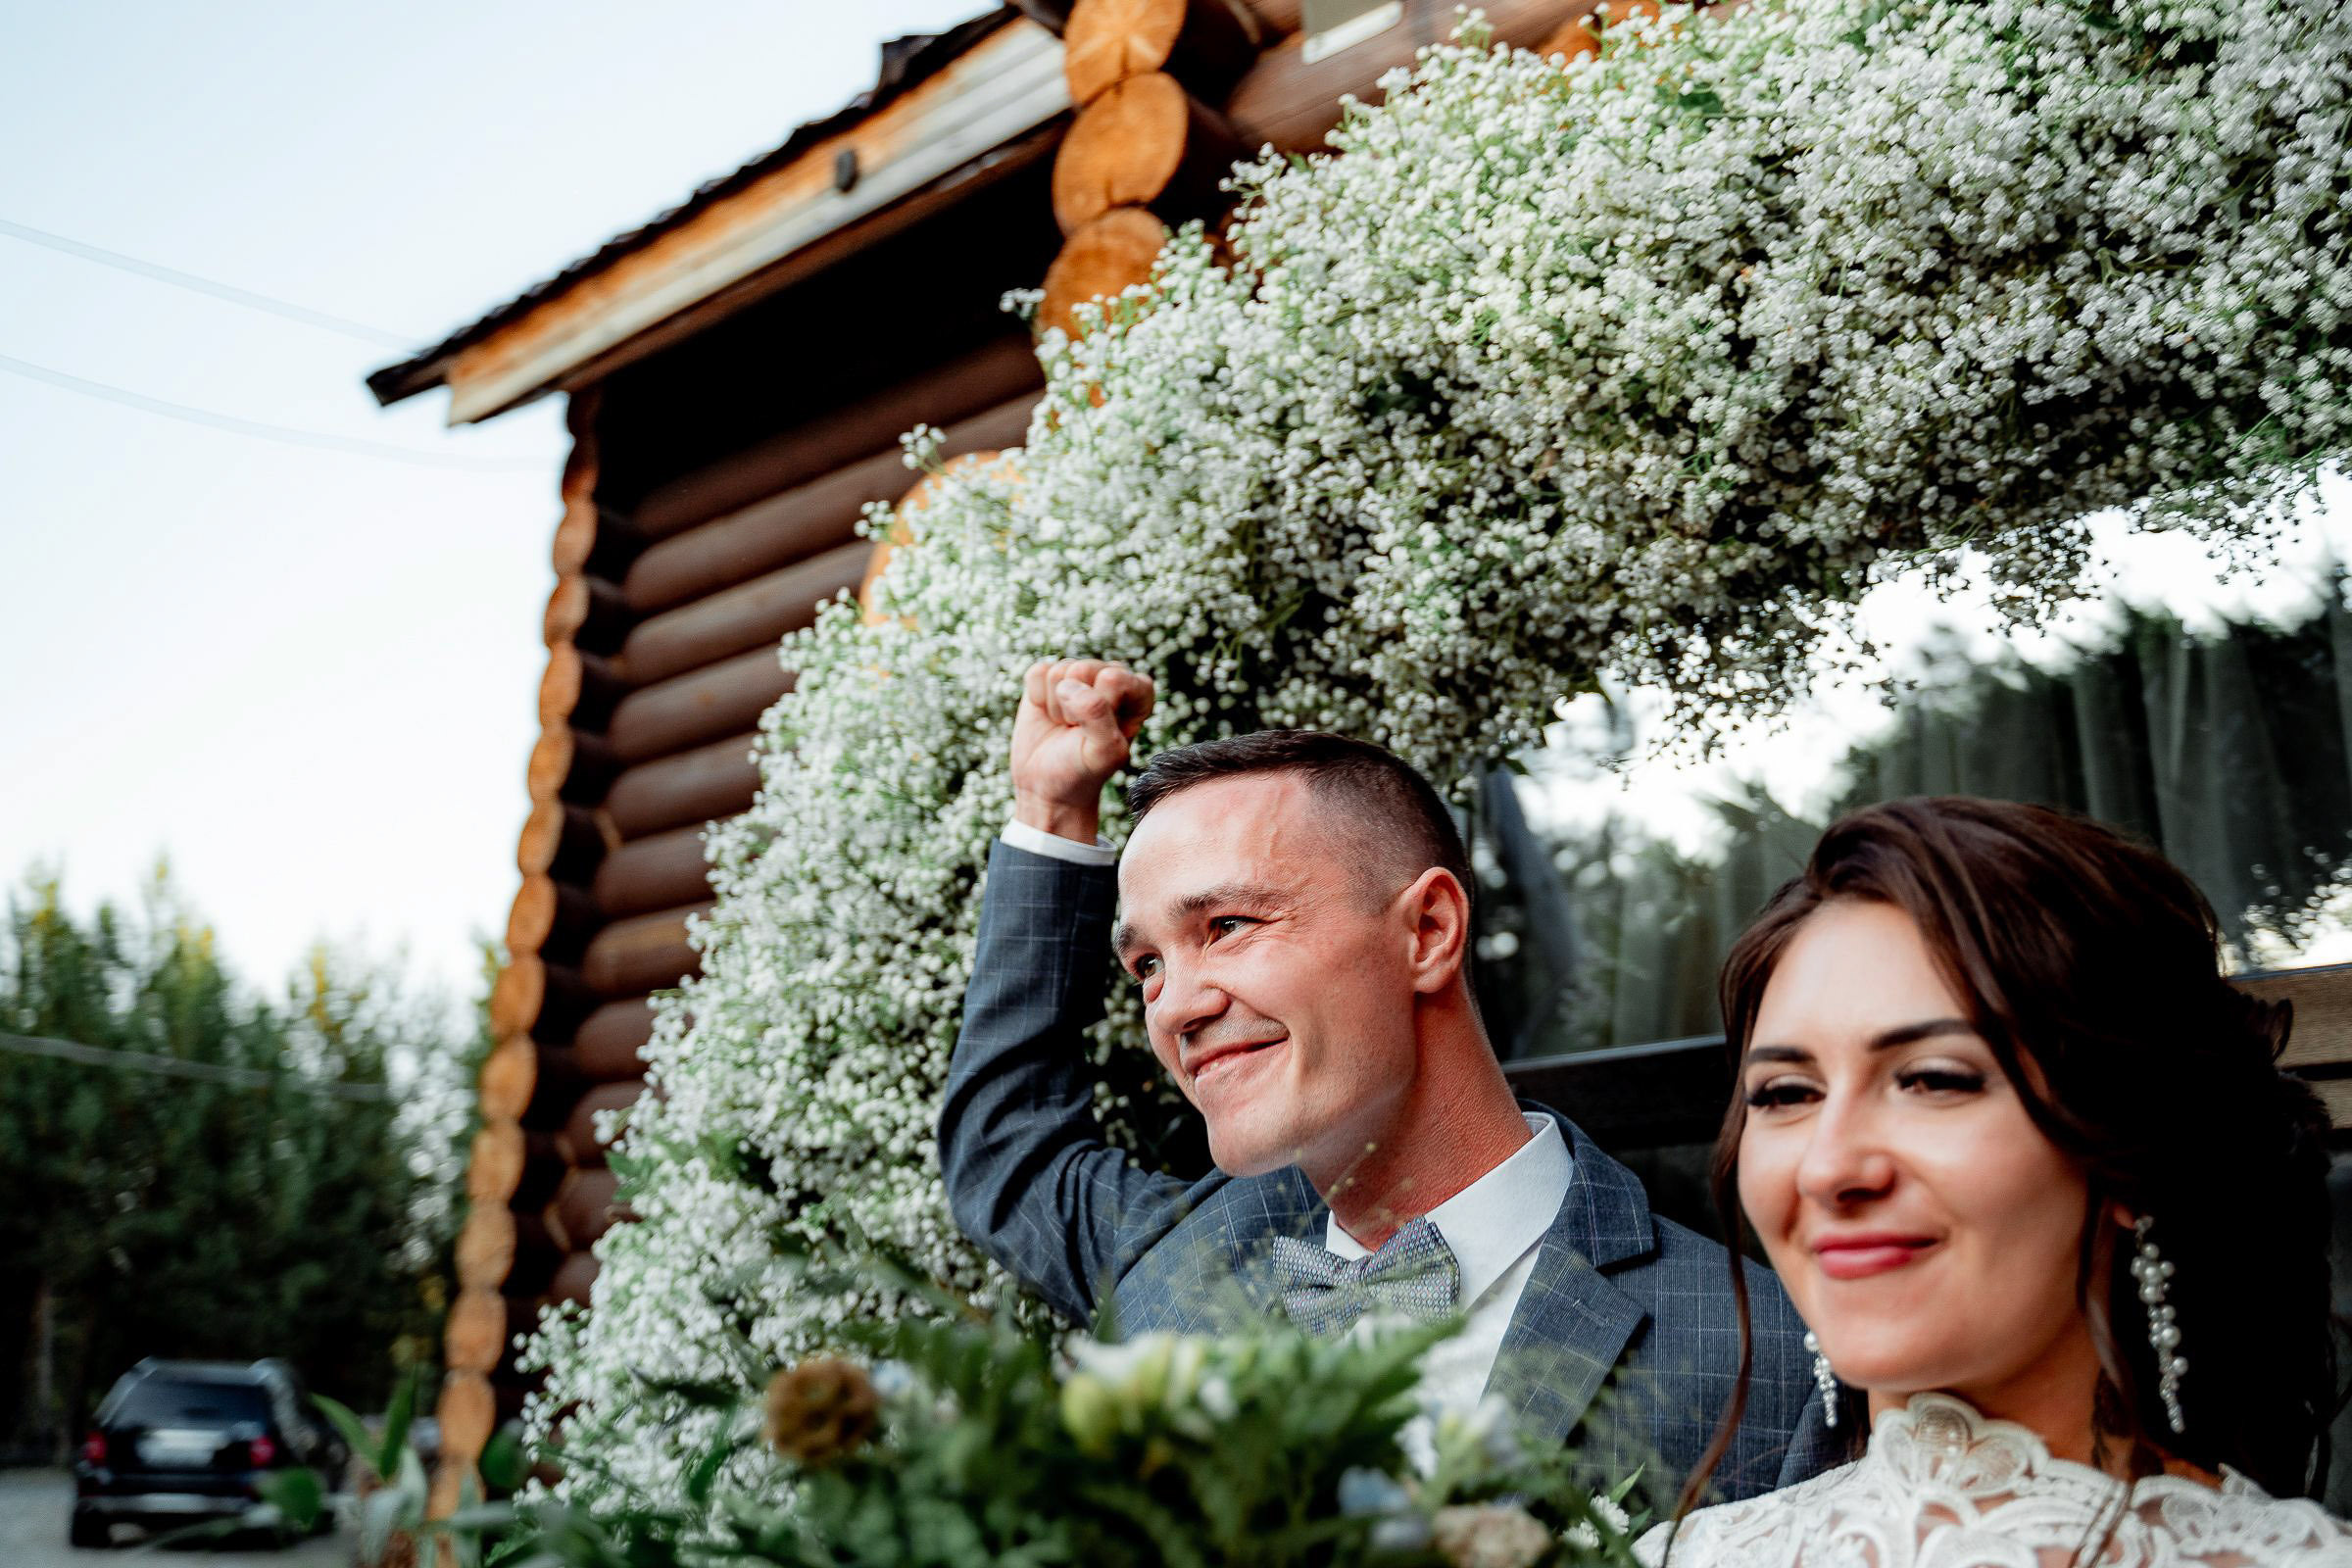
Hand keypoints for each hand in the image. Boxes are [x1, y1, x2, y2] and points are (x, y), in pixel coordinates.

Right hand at [1011, 659, 1155, 843]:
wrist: (1048, 785)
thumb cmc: (1084, 770)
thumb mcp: (1103, 752)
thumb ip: (1097, 715)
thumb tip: (1068, 686)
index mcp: (1139, 692)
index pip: (1115, 678)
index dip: (1098, 709)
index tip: (1099, 734)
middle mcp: (1112, 677)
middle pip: (1084, 669)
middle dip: (1073, 707)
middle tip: (1077, 731)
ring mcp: (1080, 675)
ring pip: (1059, 671)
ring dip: (1056, 706)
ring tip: (1066, 726)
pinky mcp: (1050, 677)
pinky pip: (1038, 672)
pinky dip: (1037, 698)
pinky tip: (1049, 715)